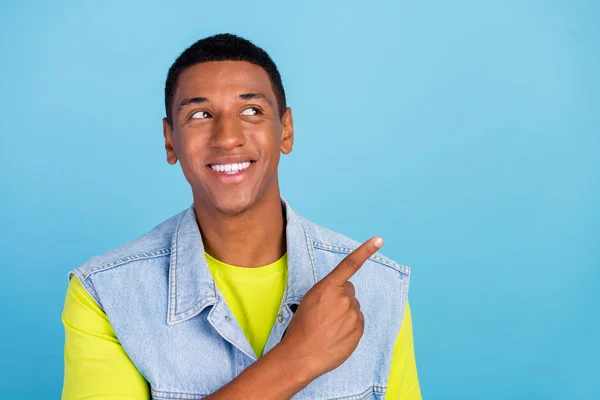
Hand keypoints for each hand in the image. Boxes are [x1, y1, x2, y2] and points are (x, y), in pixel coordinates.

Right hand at [279, 236, 383, 379]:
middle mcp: (344, 297)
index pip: (350, 264)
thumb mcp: (309, 301)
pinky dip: (349, 327)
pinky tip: (336, 335)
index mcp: (328, 287)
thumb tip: (343, 297)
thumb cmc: (301, 327)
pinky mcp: (359, 329)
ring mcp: (353, 314)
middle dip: (341, 299)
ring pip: (353, 308)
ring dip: (345, 315)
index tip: (379, 240)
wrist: (301, 355)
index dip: (365, 250)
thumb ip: (328, 293)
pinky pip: (358, 322)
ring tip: (329, 328)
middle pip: (350, 291)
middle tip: (326, 314)